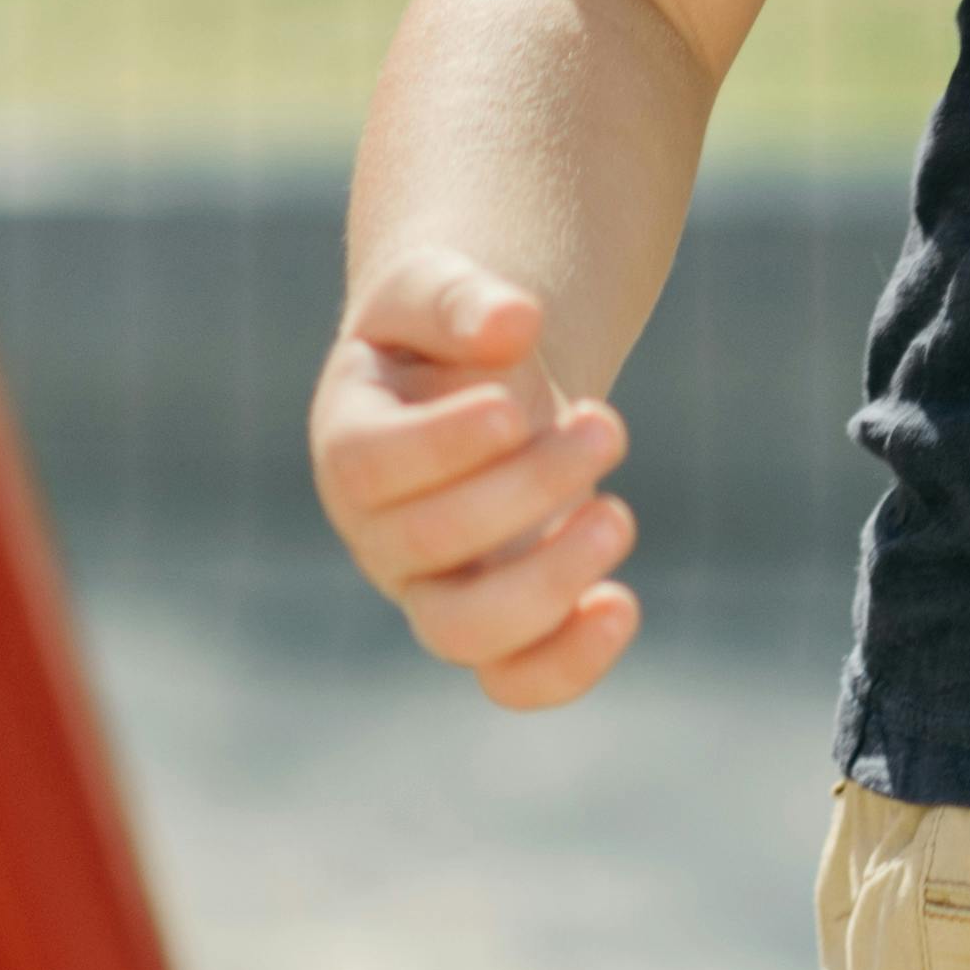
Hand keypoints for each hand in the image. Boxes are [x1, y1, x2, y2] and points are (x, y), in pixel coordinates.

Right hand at [307, 257, 642, 708]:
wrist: (475, 381)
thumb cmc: (446, 334)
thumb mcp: (439, 289)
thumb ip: (462, 298)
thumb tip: (513, 323)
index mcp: (348, 444)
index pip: (370, 466)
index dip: (443, 445)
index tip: (516, 407)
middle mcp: (379, 531)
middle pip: (430, 541)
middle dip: (531, 485)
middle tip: (608, 424)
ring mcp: (431, 588)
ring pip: (462, 631)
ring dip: (549, 580)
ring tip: (617, 515)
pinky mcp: (495, 624)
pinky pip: (512, 679)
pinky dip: (567, 664)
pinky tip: (620, 607)